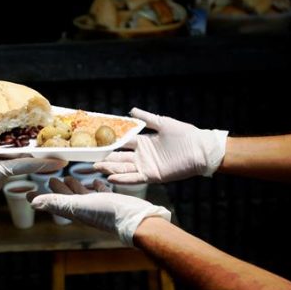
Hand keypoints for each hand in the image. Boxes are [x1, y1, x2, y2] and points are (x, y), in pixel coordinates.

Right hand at [0, 136, 63, 210]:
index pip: (25, 166)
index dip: (45, 162)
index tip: (63, 160)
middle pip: (23, 165)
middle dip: (40, 158)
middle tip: (61, 149)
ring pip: (14, 165)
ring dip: (26, 156)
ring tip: (43, 145)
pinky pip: (4, 165)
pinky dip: (12, 157)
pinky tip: (15, 147)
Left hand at [28, 176, 171, 245]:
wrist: (135, 219)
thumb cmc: (106, 212)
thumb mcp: (78, 205)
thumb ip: (57, 202)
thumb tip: (32, 203)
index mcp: (73, 211)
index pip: (52, 203)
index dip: (40, 198)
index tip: (27, 193)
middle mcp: (84, 209)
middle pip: (66, 198)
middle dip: (57, 189)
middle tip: (49, 180)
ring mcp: (98, 205)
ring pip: (82, 194)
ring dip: (74, 186)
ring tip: (68, 177)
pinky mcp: (111, 201)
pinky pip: (100, 192)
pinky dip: (95, 186)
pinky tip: (96, 180)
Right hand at [94, 108, 227, 183]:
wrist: (201, 149)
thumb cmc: (185, 134)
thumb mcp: (163, 123)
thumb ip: (146, 118)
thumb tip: (131, 110)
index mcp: (144, 142)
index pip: (122, 143)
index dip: (110, 143)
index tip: (95, 143)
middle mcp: (142, 155)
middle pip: (119, 158)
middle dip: (105, 159)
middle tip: (89, 161)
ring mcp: (146, 166)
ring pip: (124, 168)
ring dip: (110, 169)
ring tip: (96, 169)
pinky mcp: (153, 175)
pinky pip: (134, 178)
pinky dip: (123, 179)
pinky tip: (111, 178)